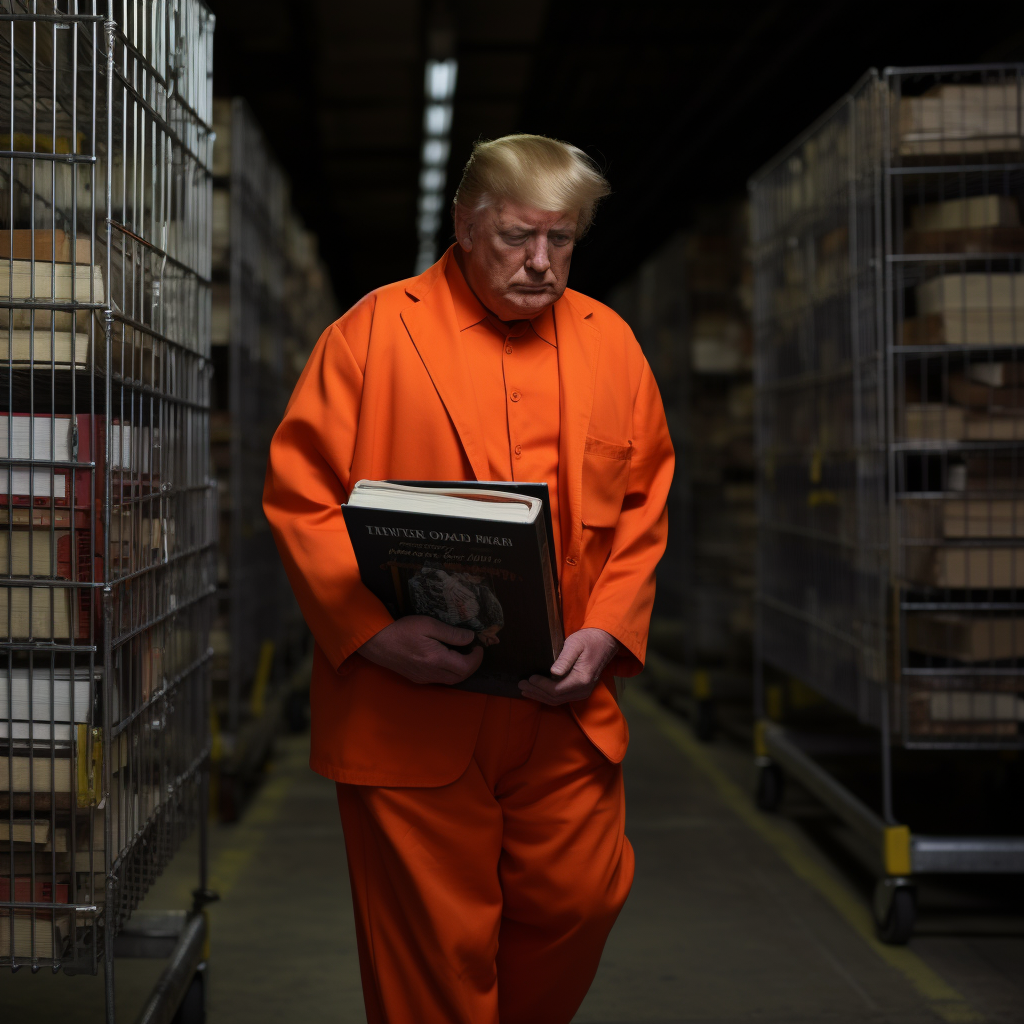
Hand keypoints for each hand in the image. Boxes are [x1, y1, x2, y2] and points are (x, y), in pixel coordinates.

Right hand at [358, 616, 483, 685]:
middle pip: (461, 677)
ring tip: (462, 654)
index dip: (477, 658)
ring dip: (461, 670)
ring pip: (451, 680)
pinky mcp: (418, 679)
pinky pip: (440, 679)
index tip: (479, 646)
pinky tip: (446, 659)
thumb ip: (451, 633)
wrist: (377, 643)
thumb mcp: (428, 624)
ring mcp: (424, 678)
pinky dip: (449, 672)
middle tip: (473, 650)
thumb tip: (470, 638)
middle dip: (472, 665)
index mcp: (436, 659)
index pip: (466, 667)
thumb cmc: (402, 630)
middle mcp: (431, 673)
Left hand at [519, 628, 619, 705]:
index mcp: (582, 679)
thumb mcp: (575, 644)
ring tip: (525, 689)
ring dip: (540, 696)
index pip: (556, 689)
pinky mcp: (581, 690)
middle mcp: (583, 689)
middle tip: (521, 685)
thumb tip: (553, 673)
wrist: (604, 641)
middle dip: (537, 693)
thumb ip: (564, 659)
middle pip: (555, 698)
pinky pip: (562, 697)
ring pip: (558, 700)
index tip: (529, 678)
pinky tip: (538, 690)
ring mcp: (583, 692)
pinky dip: (548, 695)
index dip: (541, 686)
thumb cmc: (588, 640)